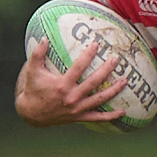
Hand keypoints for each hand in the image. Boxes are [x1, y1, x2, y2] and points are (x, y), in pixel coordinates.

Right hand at [14, 38, 129, 126]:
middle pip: (93, 82)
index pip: (78, 68)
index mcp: (61, 85)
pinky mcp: (79, 117)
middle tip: (116, 59)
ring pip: (99, 99)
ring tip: (125, 80)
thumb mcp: (32, 71)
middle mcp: (71, 98)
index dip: (88, 55)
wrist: (32, 114)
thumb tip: (44, 38)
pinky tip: (123, 111)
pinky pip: (97, 118)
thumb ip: (37, 54)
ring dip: (114, 90)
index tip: (97, 44)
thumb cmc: (33, 90)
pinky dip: (110, 116)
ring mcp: (77, 109)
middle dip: (106, 70)